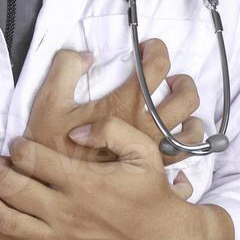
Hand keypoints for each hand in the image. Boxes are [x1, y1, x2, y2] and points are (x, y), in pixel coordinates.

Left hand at [0, 44, 197, 239]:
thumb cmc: (152, 195)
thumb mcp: (143, 150)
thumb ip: (110, 130)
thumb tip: (75, 129)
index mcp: (82, 183)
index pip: (33, 159)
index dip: (18, 147)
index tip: (16, 143)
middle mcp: (66, 213)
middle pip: (12, 187)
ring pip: (6, 222)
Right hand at [22, 41, 206, 171]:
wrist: (54, 190)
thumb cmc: (52, 147)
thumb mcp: (48, 102)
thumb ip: (65, 69)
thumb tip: (86, 56)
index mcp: (124, 106)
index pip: (156, 68)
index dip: (156, 50)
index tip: (148, 49)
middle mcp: (145, 129)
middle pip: (184, 99)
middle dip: (182, 82)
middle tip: (169, 79)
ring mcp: (152, 153)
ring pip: (191, 132)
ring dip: (190, 115)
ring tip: (177, 108)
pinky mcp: (153, 172)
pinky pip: (184, 159)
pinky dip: (186, 147)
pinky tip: (176, 140)